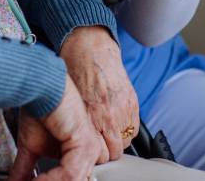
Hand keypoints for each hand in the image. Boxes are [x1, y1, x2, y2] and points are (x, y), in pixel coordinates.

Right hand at [9, 74, 106, 180]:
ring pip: (72, 180)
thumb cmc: (39, 109)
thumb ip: (26, 169)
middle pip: (74, 180)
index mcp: (80, 155)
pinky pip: (70, 173)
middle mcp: (90, 154)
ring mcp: (91, 150)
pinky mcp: (86, 145)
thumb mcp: (31, 147)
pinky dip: (50, 180)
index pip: (71, 179)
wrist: (40, 87)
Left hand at [60, 26, 138, 160]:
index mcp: (91, 116)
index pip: (101, 154)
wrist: (89, 48)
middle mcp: (109, 115)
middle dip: (108, 150)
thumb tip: (81, 140)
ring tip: (108, 131)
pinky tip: (118, 121)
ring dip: (119, 139)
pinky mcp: (133, 101)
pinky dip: (128, 128)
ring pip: (127, 141)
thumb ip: (79, 123)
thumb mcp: (69, 102)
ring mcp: (123, 108)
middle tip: (100, 142)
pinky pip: (135, 128)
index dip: (96, 155)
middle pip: (116, 151)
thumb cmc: (74, 72)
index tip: (91, 151)